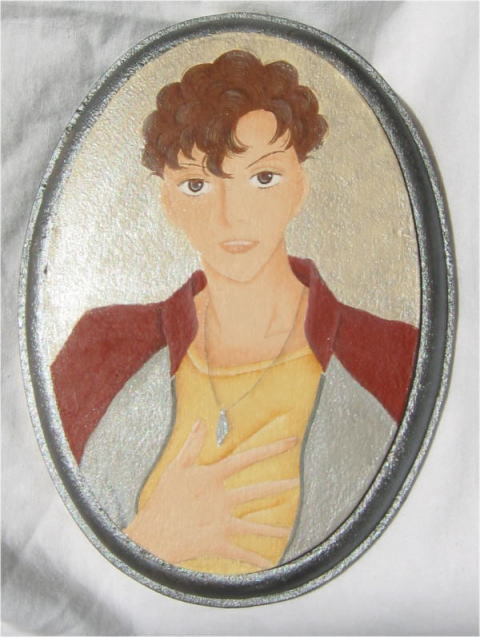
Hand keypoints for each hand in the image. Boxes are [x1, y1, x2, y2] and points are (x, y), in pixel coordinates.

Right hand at [124, 420, 297, 568]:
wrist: (152, 534)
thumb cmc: (163, 500)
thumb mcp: (175, 468)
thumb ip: (191, 445)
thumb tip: (200, 421)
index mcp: (212, 478)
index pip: (246, 459)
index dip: (269, 449)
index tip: (290, 442)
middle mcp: (221, 499)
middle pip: (257, 491)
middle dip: (279, 487)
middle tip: (297, 482)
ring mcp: (221, 522)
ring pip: (254, 526)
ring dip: (273, 529)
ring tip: (289, 531)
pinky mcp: (218, 543)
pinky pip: (241, 553)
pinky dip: (254, 560)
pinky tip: (268, 565)